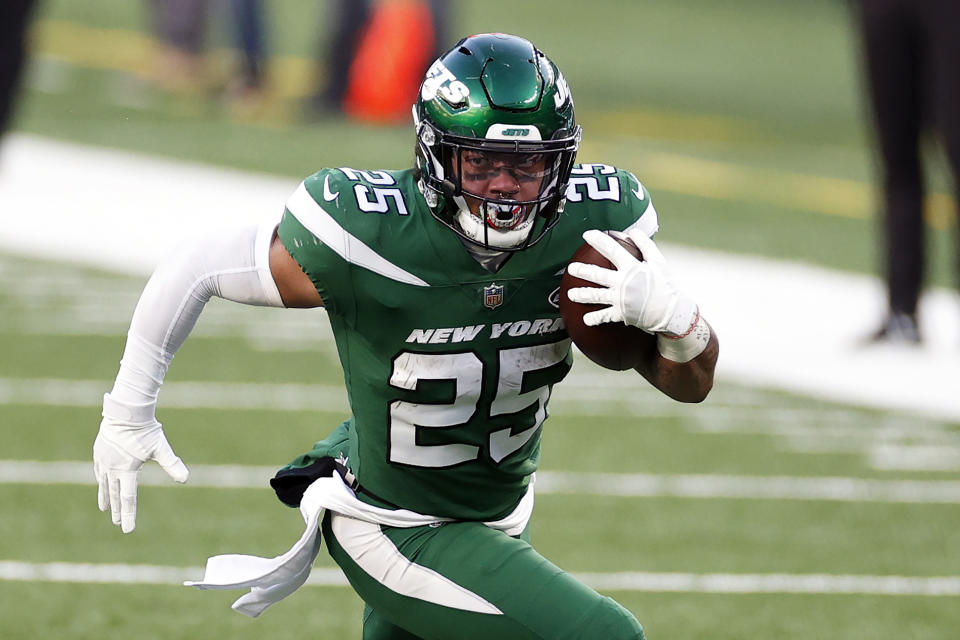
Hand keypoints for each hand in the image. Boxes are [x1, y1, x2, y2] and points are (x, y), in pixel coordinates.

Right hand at [94, 398, 188, 532]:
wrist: (126, 411)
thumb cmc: (145, 430)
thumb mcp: (160, 448)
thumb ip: (172, 464)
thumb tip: (185, 479)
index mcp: (126, 470)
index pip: (128, 498)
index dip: (129, 514)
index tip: (127, 529)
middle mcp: (112, 468)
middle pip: (115, 494)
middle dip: (117, 510)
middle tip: (118, 522)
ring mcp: (103, 460)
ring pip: (104, 483)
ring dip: (106, 497)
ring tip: (105, 508)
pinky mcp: (99, 451)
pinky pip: (99, 470)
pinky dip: (101, 480)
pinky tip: (102, 482)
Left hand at [566, 228, 697, 334]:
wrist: (673, 312)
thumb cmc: (666, 286)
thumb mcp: (659, 262)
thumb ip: (645, 245)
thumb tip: (633, 231)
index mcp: (632, 268)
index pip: (612, 250)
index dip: (599, 240)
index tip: (587, 234)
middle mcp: (623, 283)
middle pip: (597, 274)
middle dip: (582, 270)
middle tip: (571, 268)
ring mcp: (620, 299)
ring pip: (596, 296)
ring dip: (582, 295)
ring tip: (571, 294)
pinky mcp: (621, 314)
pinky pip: (604, 317)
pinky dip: (594, 319)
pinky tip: (585, 320)